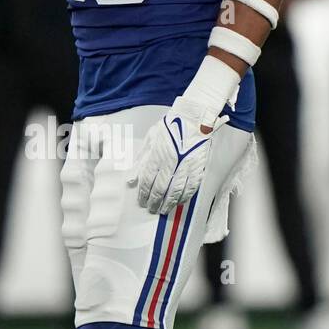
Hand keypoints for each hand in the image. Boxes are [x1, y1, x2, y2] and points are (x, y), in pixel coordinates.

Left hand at [129, 96, 222, 214]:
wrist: (193, 118)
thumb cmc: (171, 126)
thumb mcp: (151, 139)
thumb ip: (140, 160)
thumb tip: (131, 179)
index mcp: (157, 155)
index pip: (147, 180)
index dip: (143, 194)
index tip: (142, 201)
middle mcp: (170, 162)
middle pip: (160, 188)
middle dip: (154, 201)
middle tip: (152, 209)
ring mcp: (185, 166)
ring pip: (175, 191)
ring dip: (168, 203)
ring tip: (163, 210)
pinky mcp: (197, 167)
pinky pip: (191, 187)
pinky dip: (184, 196)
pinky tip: (179, 202)